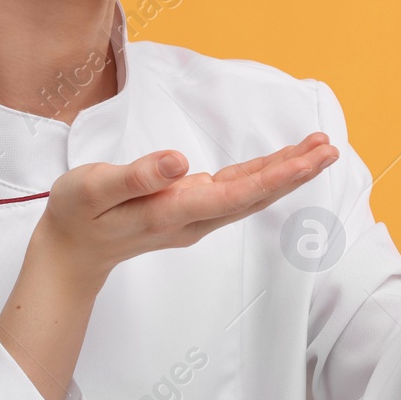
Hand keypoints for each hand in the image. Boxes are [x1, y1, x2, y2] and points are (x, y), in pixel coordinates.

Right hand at [34, 134, 338, 281]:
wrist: (72, 252)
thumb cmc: (78, 214)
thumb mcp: (94, 188)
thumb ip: (138, 176)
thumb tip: (182, 161)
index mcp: (174, 211)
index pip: (237, 193)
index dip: (279, 174)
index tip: (311, 156)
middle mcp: (193, 218)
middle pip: (254, 195)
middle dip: (295, 172)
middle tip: (328, 148)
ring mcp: (194, 217)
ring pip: (249, 194)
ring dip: (285, 173)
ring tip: (316, 149)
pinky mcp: (190, 209)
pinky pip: (236, 192)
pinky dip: (263, 176)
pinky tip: (279, 164)